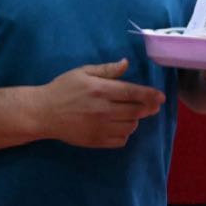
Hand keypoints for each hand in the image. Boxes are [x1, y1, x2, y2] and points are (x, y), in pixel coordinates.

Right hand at [39, 58, 165, 148]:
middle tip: (153, 105)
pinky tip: (120, 126)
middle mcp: (103, 110)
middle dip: (148, 108)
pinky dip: (125, 133)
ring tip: (131, 113)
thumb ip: (107, 70)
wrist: (43, 113)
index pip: (133, 94)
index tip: (161, 97)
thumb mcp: (83, 72)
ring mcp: (100, 127)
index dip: (150, 95)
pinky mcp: (96, 141)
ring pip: (130, 126)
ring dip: (135, 120)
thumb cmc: (63, 88)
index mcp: (101, 90)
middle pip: (136, 111)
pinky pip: (120, 140)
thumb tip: (126, 63)